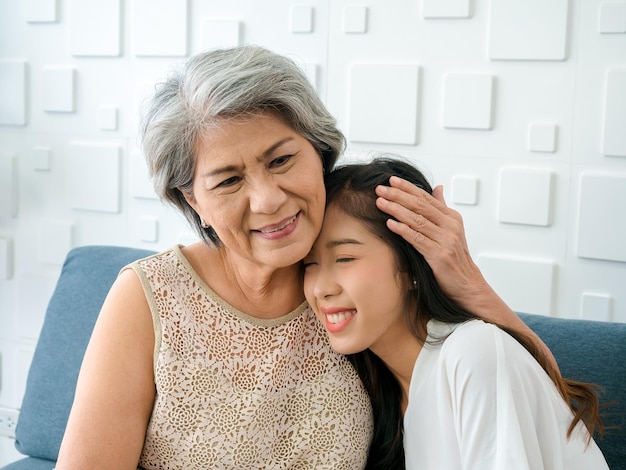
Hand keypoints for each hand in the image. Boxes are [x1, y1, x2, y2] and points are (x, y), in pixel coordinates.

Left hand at [375, 176, 484, 306]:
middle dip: (398, 195)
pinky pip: (417, 239)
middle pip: (420, 205)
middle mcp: (450, 226)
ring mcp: (446, 240)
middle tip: (381, 189)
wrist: (467, 284)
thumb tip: (438, 188)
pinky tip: (390, 224)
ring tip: (381, 203)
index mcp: (452, 217)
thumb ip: (442, 208)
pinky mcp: (439, 255)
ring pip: (417, 220)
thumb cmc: (456, 258)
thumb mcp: (451, 229)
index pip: (426, 198)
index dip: (408, 188)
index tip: (392, 180)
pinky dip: (403, 230)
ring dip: (396, 210)